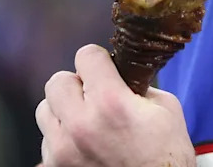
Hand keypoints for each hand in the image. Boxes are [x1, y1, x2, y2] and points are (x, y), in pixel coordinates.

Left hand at [35, 44, 195, 166]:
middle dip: (77, 84)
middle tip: (95, 95)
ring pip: (45, 110)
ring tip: (87, 122)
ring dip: (64, 110)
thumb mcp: (166, 108)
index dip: (99, 60)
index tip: (106, 69)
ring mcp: (62, 151)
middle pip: (57, 81)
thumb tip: (119, 75)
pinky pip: (47, 140)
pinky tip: (85, 145)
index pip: (85, 56)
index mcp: (111, 103)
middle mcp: (80, 125)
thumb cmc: (167, 157)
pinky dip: (62, 138)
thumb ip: (138, 86)